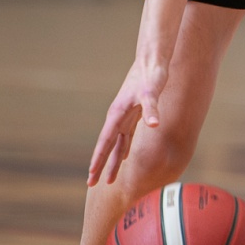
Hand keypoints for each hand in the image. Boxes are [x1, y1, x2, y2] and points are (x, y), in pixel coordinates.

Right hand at [87, 55, 168, 185]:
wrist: (152, 60)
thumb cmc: (151, 74)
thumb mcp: (152, 92)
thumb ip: (152, 108)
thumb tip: (154, 125)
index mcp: (117, 114)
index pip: (105, 142)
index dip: (98, 160)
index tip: (91, 176)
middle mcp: (118, 116)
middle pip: (107, 146)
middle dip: (100, 166)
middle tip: (92, 184)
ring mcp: (125, 115)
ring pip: (117, 143)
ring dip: (113, 160)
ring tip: (109, 178)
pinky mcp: (134, 112)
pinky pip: (126, 135)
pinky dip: (124, 147)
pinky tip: (126, 155)